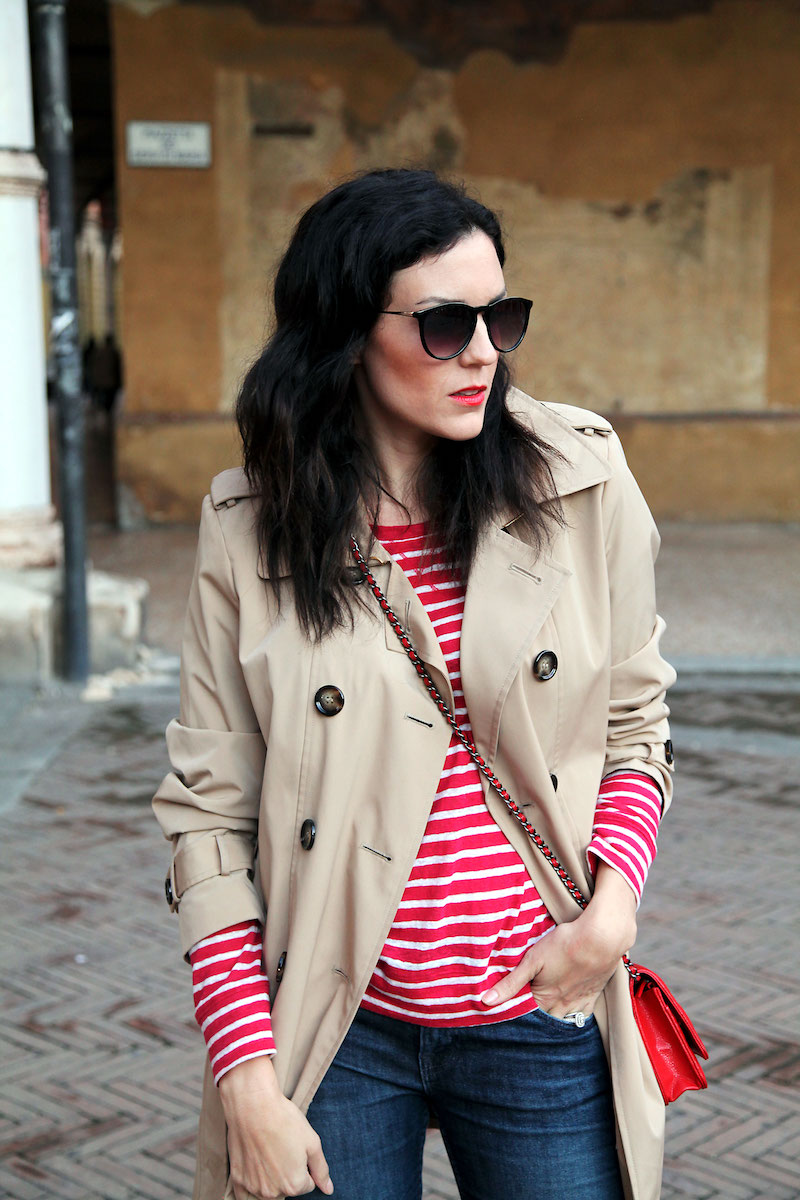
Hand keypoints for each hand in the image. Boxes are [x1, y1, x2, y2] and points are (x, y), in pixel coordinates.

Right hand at [219, 1056, 332, 1198]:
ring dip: (271, 1177)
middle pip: (287, 1188)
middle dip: (288, 1173)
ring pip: (269, 1189)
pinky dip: (252, 1185)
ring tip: (268, 1151)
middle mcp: (274, 1192)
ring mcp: (254, 1187)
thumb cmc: (284, 1120)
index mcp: (295, 1184)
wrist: (253, 1105)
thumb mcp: (312, 1142)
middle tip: (282, 1148)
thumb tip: (328, 1189)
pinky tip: (254, 1169)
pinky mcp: (238, 1179)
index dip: (304, 1165)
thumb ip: (321, 1170)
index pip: (307, 1184)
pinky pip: (245, 1195)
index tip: (296, 1148)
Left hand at [481, 863, 636, 1016]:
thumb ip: (511, 982)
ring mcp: (579, 1001)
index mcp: (545, 997)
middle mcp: (562, 1005)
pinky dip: (574, 1020)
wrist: (601, 939)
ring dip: (553, 1022)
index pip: (527, 1016)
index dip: (517, 1016)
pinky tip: (568, 1017)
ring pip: (563, 1021)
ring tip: (543, 1022)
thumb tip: (487, 1001)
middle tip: (524, 1022)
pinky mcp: (592, 993)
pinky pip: (582, 1016)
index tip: (507, 1016)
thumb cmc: (564, 945)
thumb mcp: (532, 960)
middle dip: (535, 1023)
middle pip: (545, 1021)